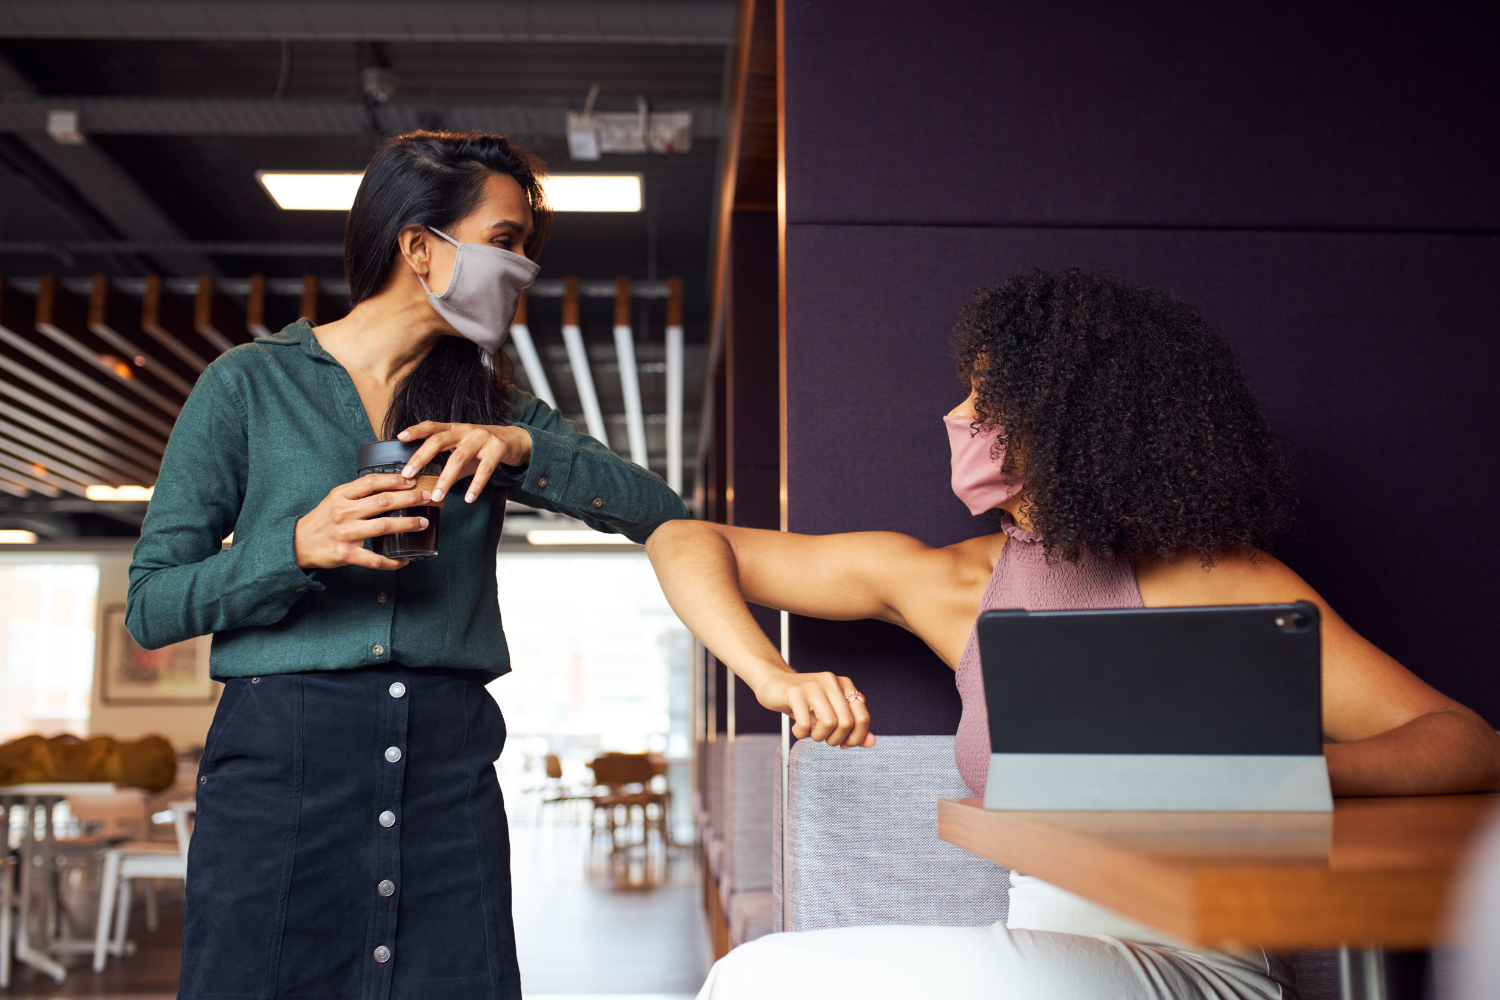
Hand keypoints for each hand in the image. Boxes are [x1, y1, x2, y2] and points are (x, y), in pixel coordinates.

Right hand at [294, 473, 430, 570]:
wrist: (296, 543)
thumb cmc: (321, 520)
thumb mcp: (334, 499)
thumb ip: (356, 493)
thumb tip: (388, 486)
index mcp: (341, 495)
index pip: (371, 482)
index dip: (394, 480)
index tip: (412, 480)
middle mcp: (344, 512)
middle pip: (383, 502)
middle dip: (409, 498)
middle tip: (427, 497)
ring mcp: (345, 533)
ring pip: (383, 527)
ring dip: (407, 524)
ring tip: (423, 522)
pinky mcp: (346, 554)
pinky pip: (374, 559)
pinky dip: (391, 562)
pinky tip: (404, 560)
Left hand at [396, 422, 532, 502]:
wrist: (516, 440)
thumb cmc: (484, 447)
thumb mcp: (464, 449)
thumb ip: (447, 460)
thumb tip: (425, 481)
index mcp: (455, 429)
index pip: (432, 426)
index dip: (416, 430)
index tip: (400, 437)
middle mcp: (466, 430)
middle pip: (439, 441)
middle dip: (421, 457)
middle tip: (408, 474)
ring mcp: (482, 438)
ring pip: (458, 458)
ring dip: (446, 479)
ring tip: (437, 496)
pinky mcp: (497, 449)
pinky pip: (484, 470)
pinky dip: (475, 485)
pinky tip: (468, 498)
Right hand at [754, 670, 875, 748]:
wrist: (773, 683)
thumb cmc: (804, 703)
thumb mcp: (829, 714)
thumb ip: (852, 728)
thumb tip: (872, 743)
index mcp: (845, 685)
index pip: (863, 718)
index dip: (856, 738)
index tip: (843, 743)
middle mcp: (832, 682)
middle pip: (846, 723)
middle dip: (835, 739)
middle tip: (823, 738)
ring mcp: (813, 685)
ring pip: (829, 723)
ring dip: (819, 737)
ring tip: (810, 732)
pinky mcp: (795, 692)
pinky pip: (805, 723)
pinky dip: (801, 734)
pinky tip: (797, 730)